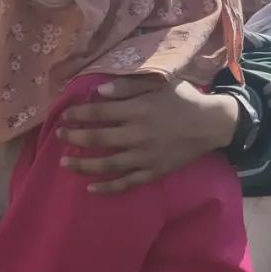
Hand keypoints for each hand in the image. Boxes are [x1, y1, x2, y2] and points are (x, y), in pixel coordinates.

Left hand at [57, 78, 239, 192]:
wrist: (211, 124)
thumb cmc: (183, 99)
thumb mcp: (159, 83)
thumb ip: (129, 86)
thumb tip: (98, 92)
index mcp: (138, 110)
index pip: (99, 112)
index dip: (78, 114)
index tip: (64, 115)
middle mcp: (138, 135)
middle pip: (98, 138)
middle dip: (74, 137)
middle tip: (59, 135)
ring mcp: (145, 157)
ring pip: (108, 164)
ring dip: (83, 164)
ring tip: (65, 162)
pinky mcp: (153, 172)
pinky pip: (127, 183)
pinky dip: (108, 187)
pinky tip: (91, 188)